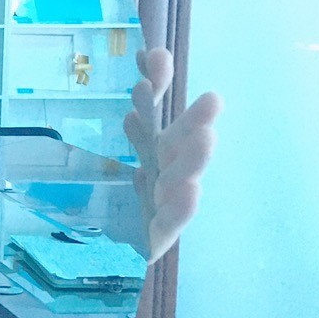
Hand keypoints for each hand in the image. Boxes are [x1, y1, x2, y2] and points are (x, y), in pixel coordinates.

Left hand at [123, 46, 221, 263]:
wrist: (105, 262)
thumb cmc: (119, 208)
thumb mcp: (121, 165)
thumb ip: (135, 129)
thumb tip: (142, 83)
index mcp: (151, 151)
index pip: (152, 110)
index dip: (155, 84)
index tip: (152, 55)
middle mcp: (161, 174)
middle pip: (177, 145)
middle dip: (193, 122)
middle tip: (213, 98)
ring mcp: (161, 206)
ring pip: (179, 181)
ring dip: (192, 159)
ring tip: (205, 138)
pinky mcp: (154, 240)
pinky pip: (169, 224)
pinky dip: (182, 207)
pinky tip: (192, 189)